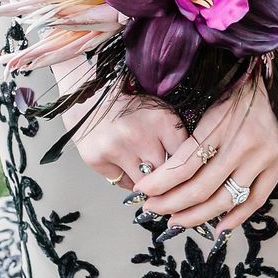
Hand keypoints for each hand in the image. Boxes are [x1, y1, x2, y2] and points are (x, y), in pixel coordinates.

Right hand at [50, 53, 188, 189]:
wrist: (89, 94)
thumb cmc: (128, 103)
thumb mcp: (158, 111)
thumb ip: (173, 136)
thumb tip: (189, 167)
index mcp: (162, 119)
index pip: (184, 157)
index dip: (185, 165)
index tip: (184, 169)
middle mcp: (140, 135)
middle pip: (164, 174)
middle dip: (165, 176)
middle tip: (163, 172)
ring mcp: (117, 149)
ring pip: (143, 184)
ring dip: (146, 181)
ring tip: (144, 169)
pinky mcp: (98, 159)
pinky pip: (122, 183)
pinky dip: (126, 178)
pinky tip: (124, 164)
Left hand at [136, 48, 277, 244]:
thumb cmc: (248, 84)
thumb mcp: (217, 98)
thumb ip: (198, 132)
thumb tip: (171, 165)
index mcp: (220, 122)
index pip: (184, 163)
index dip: (160, 182)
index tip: (143, 190)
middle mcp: (242, 143)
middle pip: (200, 187)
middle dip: (171, 203)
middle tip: (152, 210)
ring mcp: (264, 157)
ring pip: (225, 199)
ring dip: (198, 216)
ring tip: (177, 221)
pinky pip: (256, 199)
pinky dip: (236, 217)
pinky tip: (218, 226)